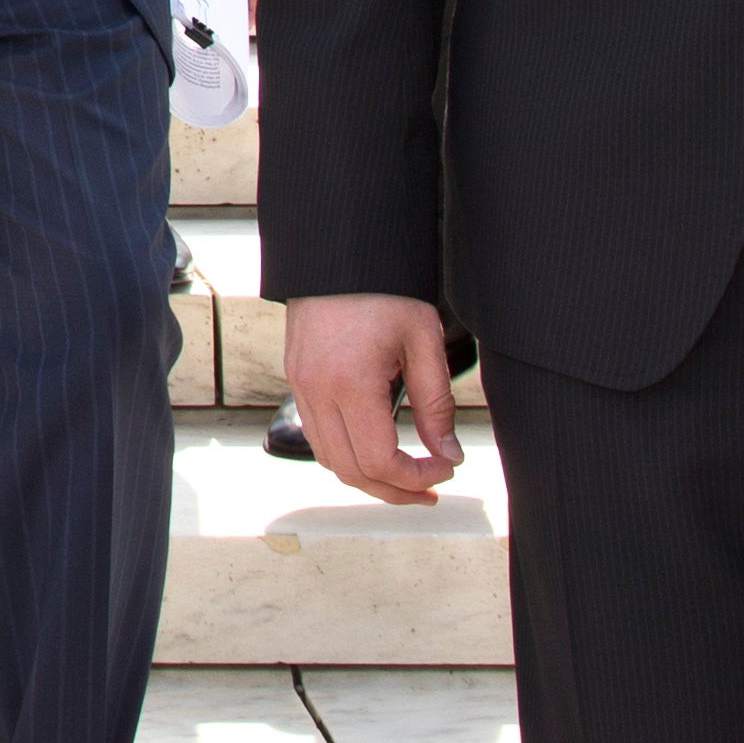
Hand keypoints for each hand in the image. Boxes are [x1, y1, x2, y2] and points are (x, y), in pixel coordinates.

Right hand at [280, 292, 462, 503]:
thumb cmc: (385, 289)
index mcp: (350, 383)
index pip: (379, 461)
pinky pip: (316, 434)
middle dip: (394, 490)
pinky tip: (374, 448)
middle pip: (351, 471)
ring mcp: (300, 386)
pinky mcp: (297, 378)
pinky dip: (346, 454)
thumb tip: (447, 453)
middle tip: (429, 489)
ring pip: (329, 460)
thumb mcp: (424, 343)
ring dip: (367, 477)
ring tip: (404, 476)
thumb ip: (436, 405)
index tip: (446, 467)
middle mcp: (316, 390)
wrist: (340, 252)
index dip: (416, 477)